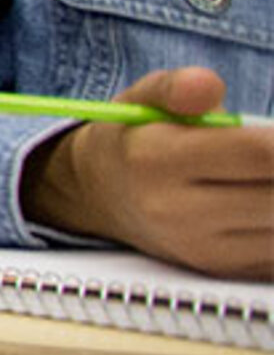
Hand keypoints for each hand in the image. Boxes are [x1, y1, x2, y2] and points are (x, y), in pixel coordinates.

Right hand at [20, 69, 273, 278]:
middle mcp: (176, 212)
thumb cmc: (133, 140)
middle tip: (264, 153)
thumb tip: (207, 85)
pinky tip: (257, 203)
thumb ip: (178, 86)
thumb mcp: (143, 98)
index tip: (273, 131)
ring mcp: (200, 248)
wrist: (98, 196)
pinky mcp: (220, 269)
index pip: (261, 153)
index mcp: (157, 160)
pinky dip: (273, 225)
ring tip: (260, 177)